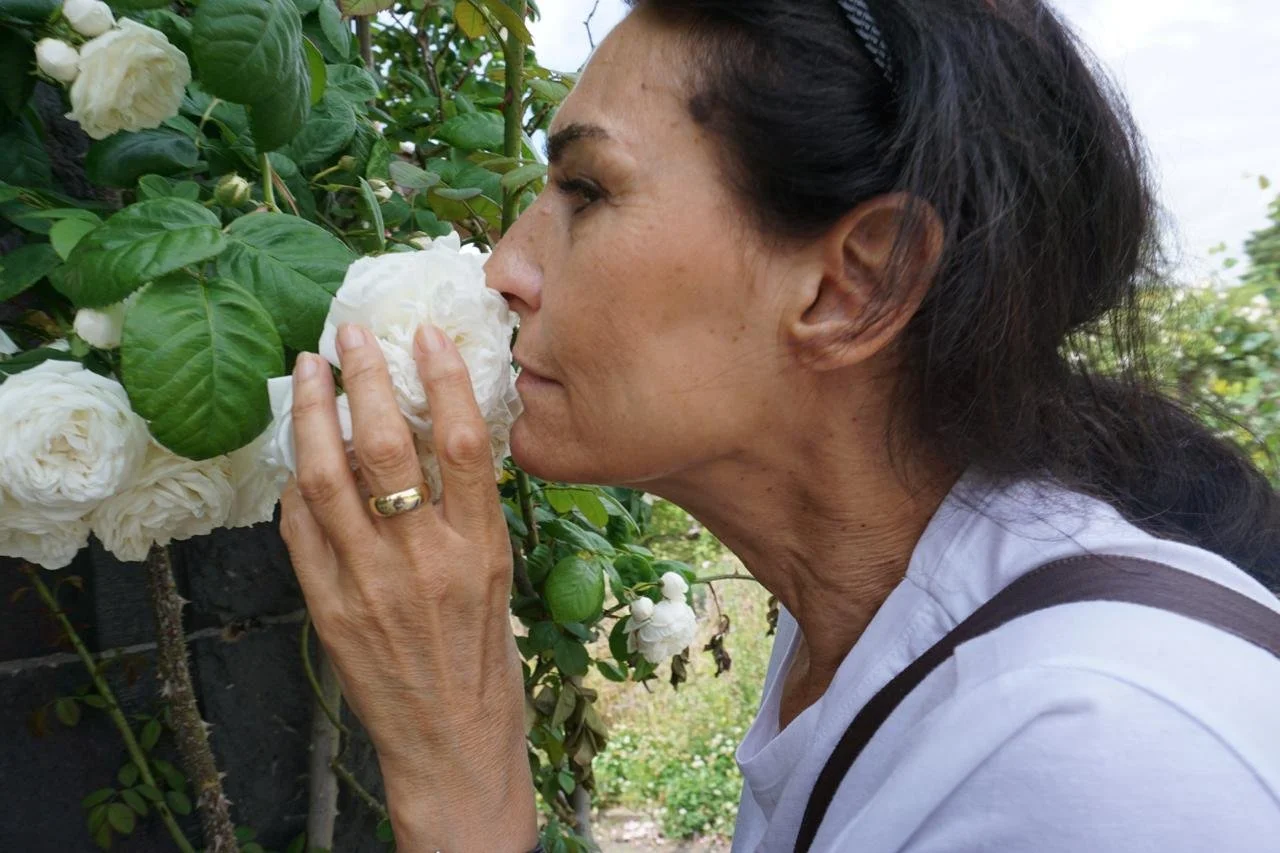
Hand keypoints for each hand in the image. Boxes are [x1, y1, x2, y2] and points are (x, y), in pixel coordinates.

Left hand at [279, 322, 536, 852]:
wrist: (450, 737)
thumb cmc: (483, 652)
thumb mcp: (494, 571)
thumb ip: (464, 508)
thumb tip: (425, 432)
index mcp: (479, 547)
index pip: (462, 442)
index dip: (442, 378)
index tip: (423, 334)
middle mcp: (424, 559)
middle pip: (385, 446)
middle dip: (360, 377)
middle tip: (347, 334)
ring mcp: (369, 583)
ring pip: (326, 476)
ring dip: (310, 413)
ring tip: (306, 371)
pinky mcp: (327, 607)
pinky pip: (299, 527)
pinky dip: (294, 480)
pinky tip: (296, 452)